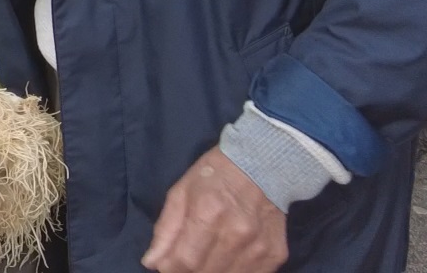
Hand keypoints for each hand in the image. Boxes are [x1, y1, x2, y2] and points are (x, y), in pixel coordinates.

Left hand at [143, 148, 287, 272]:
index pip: (186, 261)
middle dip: (188, 271)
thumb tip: (151, 263)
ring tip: (205, 258)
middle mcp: (237, 233)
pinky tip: (227, 259)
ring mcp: (259, 246)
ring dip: (211, 272)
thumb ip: (166, 230)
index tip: (166, 266)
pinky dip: (233, 272)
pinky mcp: (275, 254)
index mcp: (208, 213)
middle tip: (185, 260)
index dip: (171, 269)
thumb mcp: (181, 192)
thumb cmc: (214, 176)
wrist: (263, 165)